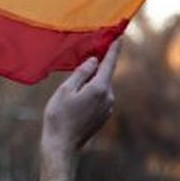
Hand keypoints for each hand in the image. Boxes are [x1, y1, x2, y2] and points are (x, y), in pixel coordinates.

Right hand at [40, 40, 120, 180]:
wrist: (62, 145)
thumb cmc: (59, 116)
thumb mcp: (65, 90)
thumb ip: (81, 73)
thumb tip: (94, 60)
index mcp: (99, 88)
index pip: (109, 63)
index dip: (114, 48)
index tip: (120, 35)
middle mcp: (109, 97)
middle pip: (105, 74)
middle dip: (98, 65)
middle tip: (87, 55)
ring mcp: (108, 107)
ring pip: (101, 86)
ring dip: (92, 80)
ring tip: (74, 84)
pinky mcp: (104, 114)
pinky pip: (100, 96)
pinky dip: (92, 91)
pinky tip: (77, 97)